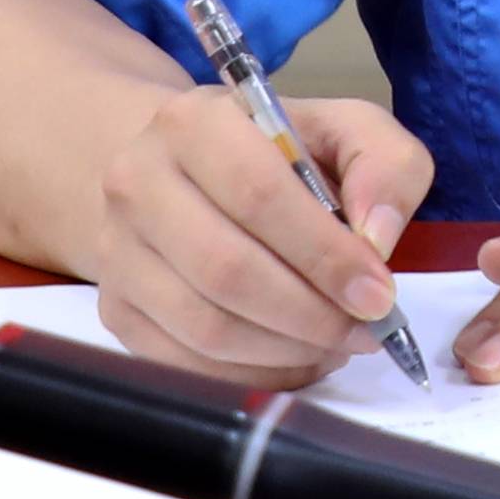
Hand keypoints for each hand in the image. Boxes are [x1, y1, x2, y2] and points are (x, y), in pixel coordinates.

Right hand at [86, 85, 432, 391]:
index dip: (324, 253)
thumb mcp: (345, 129)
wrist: (184, 172)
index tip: (377, 294)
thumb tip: (378, 236)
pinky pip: (182, 363)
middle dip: (310, 314)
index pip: (259, 195)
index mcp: (194, 123)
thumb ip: (383, 165)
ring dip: (284, 350)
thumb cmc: (277, 152)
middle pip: (227, 270)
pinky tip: (295, 360)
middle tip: (365, 331)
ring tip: (337, 346)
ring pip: (204, 326)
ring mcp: (116, 252)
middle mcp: (137, 183)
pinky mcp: (115, 310)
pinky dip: (249, 375)